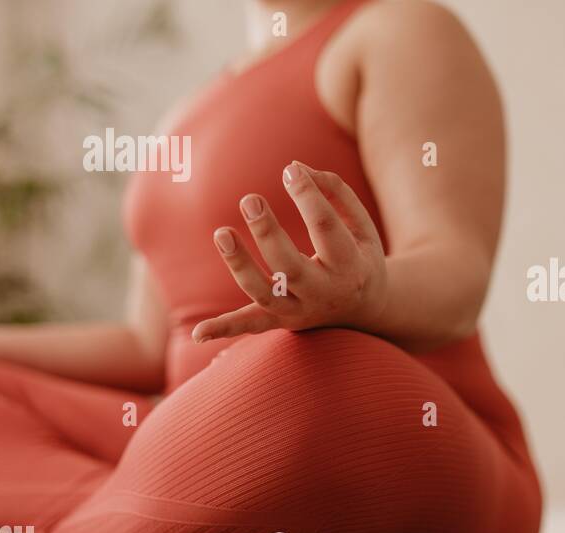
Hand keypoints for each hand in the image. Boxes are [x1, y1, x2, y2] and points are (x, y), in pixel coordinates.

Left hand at [191, 161, 386, 342]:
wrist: (366, 309)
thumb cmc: (358, 256)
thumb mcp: (361, 226)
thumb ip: (335, 192)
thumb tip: (294, 167)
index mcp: (351, 267)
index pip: (326, 227)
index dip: (307, 196)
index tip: (289, 171)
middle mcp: (325, 293)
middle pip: (291, 266)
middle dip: (268, 232)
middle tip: (250, 199)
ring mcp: (301, 311)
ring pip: (265, 294)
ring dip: (240, 265)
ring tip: (221, 233)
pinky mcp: (281, 321)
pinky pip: (251, 326)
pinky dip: (224, 330)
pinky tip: (198, 334)